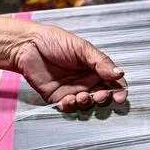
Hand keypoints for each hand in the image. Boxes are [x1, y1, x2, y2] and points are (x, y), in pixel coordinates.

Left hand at [9, 24, 127, 112]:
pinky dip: (72, 106)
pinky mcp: (57, 98)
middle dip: (104, 99)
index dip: (120, 91)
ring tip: (81, 95)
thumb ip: (100, 62)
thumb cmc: (54, 41)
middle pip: (103, 96)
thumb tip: (120, 74)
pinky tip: (69, 99)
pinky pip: (69, 108)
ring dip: (88, 103)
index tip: (121, 96)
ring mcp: (72, 90)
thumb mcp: (81, 48)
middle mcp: (86, 80)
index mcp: (94, 67)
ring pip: (87, 105)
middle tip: (100, 95)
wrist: (28, 46)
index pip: (113, 82)